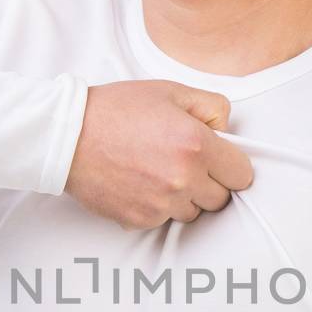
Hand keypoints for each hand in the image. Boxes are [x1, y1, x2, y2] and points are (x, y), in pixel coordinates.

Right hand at [63, 79, 253, 230]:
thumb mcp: (170, 91)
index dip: (232, 166)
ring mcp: (161, 204)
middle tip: (185, 164)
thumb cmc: (116, 110)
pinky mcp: (140, 219)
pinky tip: (140, 183)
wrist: (69, 136)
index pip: (242, 175)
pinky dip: (157, 207)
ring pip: (192, 212)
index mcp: (196, 144)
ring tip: (158, 172)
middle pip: (220, 199)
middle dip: (209, 183)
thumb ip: (210, 107)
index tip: (220, 161)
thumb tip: (227, 130)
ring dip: (183, 197)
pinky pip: (163, 220)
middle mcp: (183, 178)